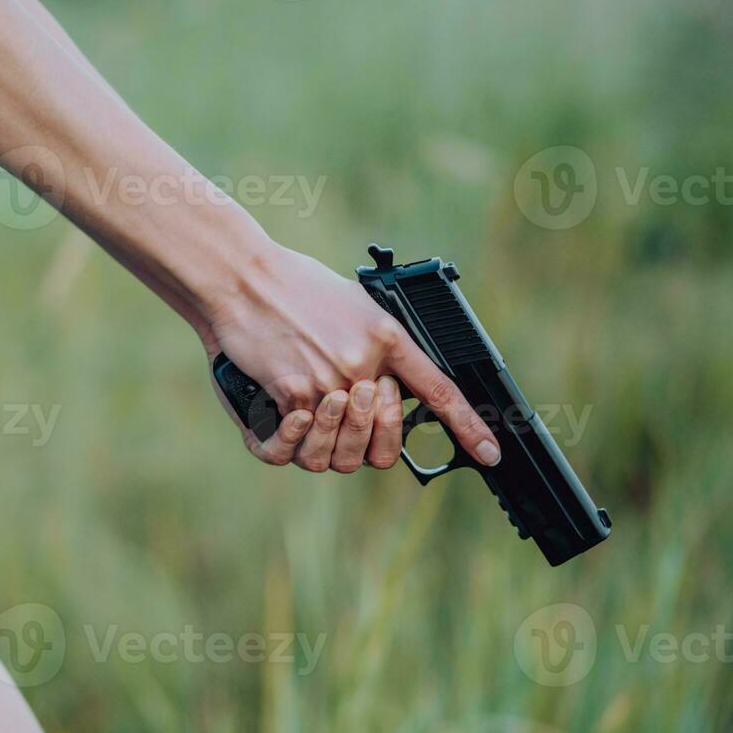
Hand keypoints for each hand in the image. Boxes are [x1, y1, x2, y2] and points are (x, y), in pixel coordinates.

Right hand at [203, 243, 501, 473]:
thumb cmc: (291, 285)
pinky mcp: (293, 392)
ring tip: (316, 414)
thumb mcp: (354, 304)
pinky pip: (298, 444)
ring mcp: (329, 381)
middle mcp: (364, 364)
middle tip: (351, 417)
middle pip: (384, 446)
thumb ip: (376, 344)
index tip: (490, 454)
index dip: (469, 428)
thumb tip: (386, 384)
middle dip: (371, 445)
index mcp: (387, 336)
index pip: (440, 392)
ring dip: (328, 446)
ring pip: (339, 454)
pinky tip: (290, 416)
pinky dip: (290, 438)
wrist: (242, 278)